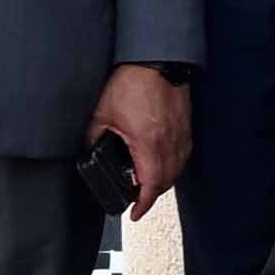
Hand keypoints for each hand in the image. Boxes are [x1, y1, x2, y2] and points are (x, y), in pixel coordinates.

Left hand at [84, 67, 195, 216]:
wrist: (156, 60)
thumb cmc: (133, 81)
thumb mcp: (102, 112)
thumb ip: (93, 136)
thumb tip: (88, 151)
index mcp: (148, 143)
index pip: (150, 186)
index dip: (142, 204)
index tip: (135, 213)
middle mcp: (169, 143)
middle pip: (166, 182)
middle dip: (151, 196)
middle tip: (137, 201)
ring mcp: (180, 135)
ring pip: (177, 170)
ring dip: (163, 182)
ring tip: (148, 184)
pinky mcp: (186, 126)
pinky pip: (183, 156)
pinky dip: (173, 166)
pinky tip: (162, 163)